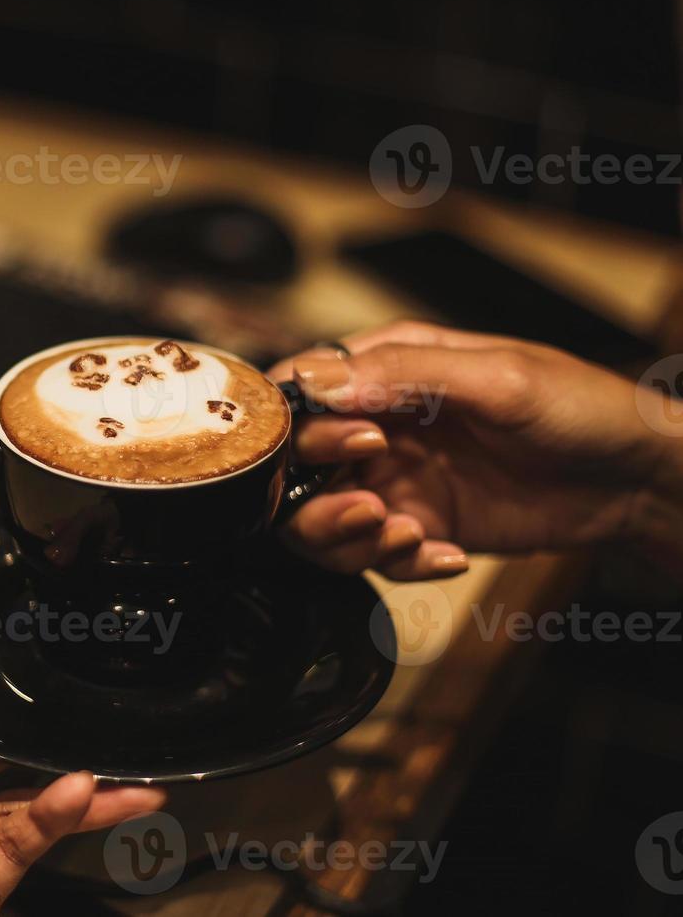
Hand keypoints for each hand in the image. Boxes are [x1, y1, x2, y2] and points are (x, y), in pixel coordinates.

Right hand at [268, 321, 682, 579]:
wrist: (636, 479)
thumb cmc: (580, 406)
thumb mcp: (497, 377)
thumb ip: (405, 373)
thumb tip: (320, 380)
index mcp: (384, 368)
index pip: (299, 394)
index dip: (297, 429)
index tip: (342, 448)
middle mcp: (375, 424)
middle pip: (294, 472)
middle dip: (317, 502)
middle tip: (372, 508)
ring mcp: (393, 479)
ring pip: (321, 523)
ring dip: (349, 540)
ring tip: (407, 536)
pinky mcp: (418, 526)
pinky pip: (375, 557)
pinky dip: (400, 564)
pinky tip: (448, 556)